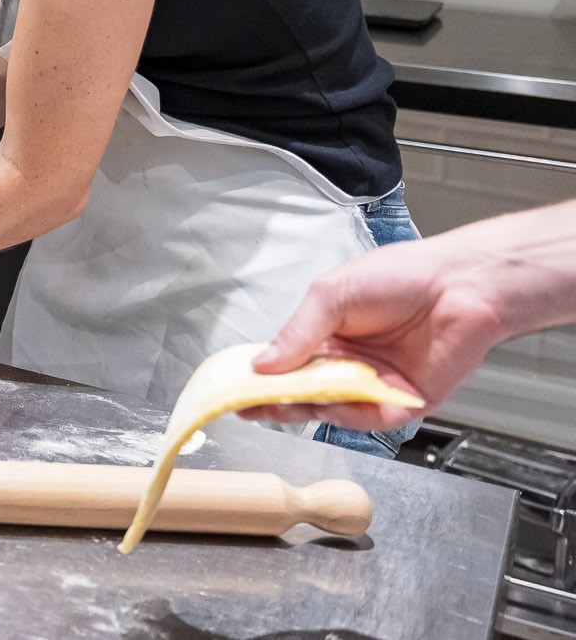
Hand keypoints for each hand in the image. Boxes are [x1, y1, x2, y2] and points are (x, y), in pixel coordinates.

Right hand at [238, 233, 506, 431]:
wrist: (460, 286)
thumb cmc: (400, 276)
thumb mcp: (331, 295)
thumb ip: (297, 332)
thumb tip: (261, 366)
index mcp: (326, 334)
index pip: (284, 361)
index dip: (259, 375)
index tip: (233, 387)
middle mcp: (347, 363)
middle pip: (302, 390)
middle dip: (273, 399)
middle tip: (247, 406)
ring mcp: (372, 384)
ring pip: (329, 408)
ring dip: (304, 408)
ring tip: (281, 401)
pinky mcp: (400, 402)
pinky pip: (366, 418)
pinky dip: (346, 414)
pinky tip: (331, 402)